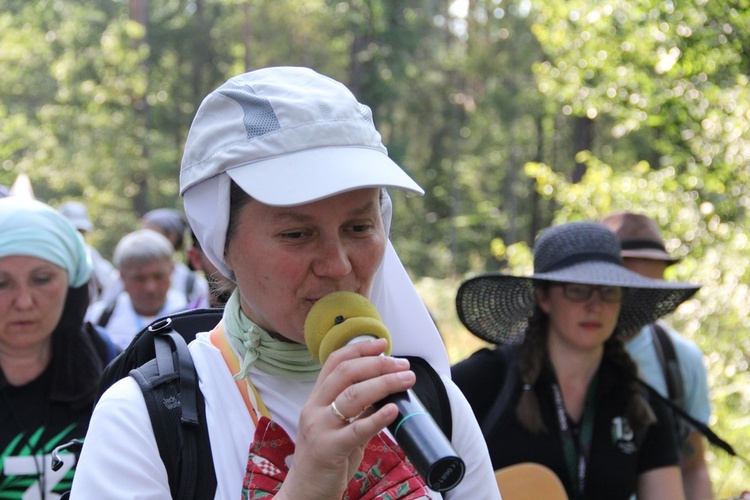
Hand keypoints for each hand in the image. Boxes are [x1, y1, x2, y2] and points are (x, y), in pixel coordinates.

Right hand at [277, 338, 414, 499]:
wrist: (305, 493)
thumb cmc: (325, 459)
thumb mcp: (337, 427)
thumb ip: (356, 410)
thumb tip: (386, 392)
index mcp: (315, 400)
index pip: (334, 363)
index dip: (359, 350)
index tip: (383, 344)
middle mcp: (314, 409)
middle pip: (346, 374)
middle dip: (377, 364)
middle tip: (402, 364)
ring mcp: (319, 428)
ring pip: (353, 395)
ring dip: (384, 383)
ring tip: (406, 379)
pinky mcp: (328, 449)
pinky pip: (356, 429)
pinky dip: (377, 417)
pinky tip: (393, 408)